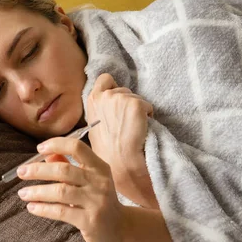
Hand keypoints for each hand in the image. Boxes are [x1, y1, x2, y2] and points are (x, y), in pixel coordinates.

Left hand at [16, 136, 124, 241]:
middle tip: (21, 172)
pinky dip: (43, 209)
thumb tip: (46, 155)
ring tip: (23, 193)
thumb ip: (68, 166)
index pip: (77, 148)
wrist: (119, 228)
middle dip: (38, 170)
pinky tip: (32, 207)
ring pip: (60, 192)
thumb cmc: (98, 199)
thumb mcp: (88, 180)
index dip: (56, 144)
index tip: (39, 148)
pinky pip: (61, 212)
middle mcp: (99, 182)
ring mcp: (96, 201)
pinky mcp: (90, 220)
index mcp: (99, 167)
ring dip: (37, 191)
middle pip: (63, 170)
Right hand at [86, 73, 156, 207]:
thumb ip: (100, 112)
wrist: (121, 163)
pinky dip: (148, 116)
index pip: (105, 79)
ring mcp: (120, 98)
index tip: (117, 101)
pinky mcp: (136, 104)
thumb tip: (108, 106)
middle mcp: (105, 95)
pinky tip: (142, 130)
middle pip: (123, 89)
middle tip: (125, 123)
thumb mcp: (94, 128)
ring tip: (133, 129)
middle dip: (127, 102)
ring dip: (138, 110)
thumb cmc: (108, 151)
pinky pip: (148, 106)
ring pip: (136, 97)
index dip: (113, 87)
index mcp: (92, 100)